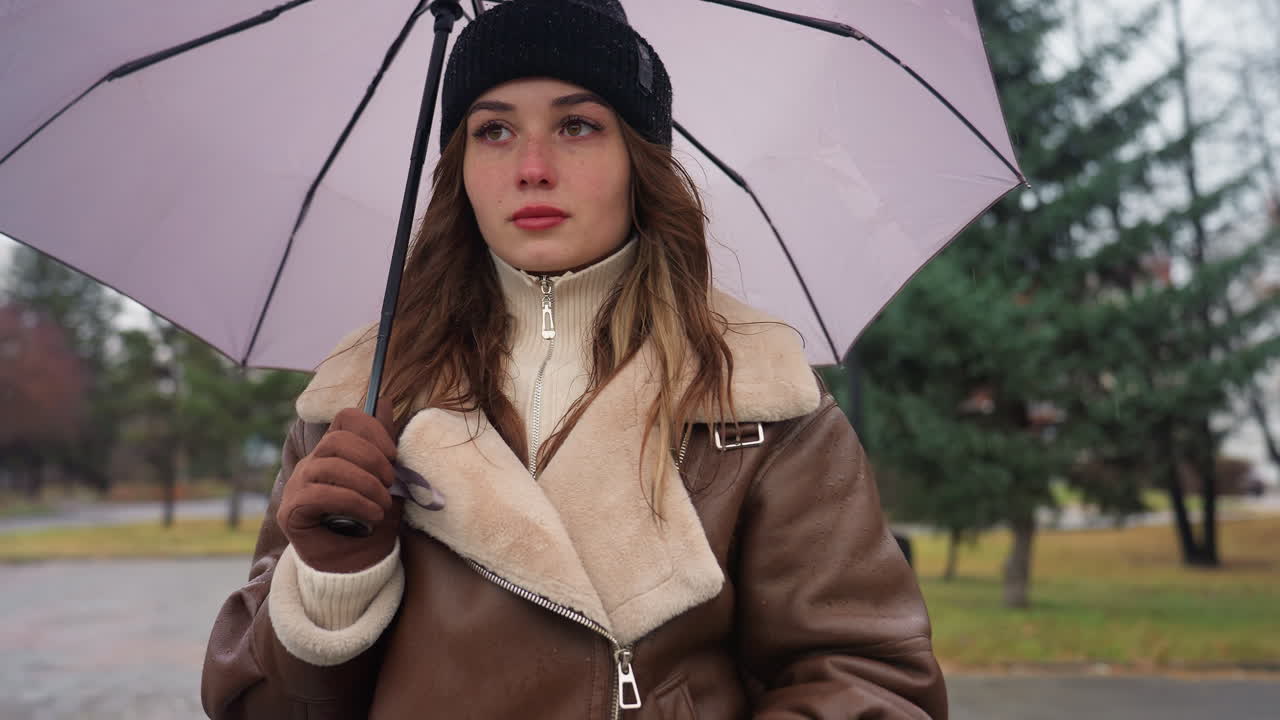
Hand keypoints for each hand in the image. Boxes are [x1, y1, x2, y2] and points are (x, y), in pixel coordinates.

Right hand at [278, 399, 402, 572]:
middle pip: (337, 439)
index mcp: (335, 452)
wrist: (358, 566)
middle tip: (390, 482)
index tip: (394, 454)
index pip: (346, 418)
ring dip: (365, 483)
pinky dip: (353, 501)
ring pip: (329, 465)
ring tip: (383, 504)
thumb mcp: (387, 481)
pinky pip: (320, 493)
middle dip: (371, 458)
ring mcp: (298, 485)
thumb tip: (384, 401)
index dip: (373, 429)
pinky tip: (371, 514)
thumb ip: (384, 446)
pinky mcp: (292, 510)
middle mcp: (312, 463)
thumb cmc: (373, 522)